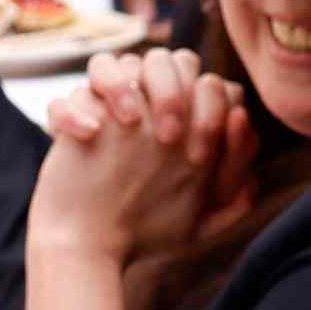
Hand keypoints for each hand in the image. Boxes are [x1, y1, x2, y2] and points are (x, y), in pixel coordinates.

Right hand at [29, 41, 228, 258]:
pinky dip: (76, 108)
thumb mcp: (206, 212)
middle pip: (169, 60)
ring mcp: (108, 109)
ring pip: (117, 62)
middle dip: (173, 91)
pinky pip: (71, 94)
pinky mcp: (70, 120)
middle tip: (168, 138)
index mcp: (185, 118)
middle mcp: (148, 106)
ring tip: (129, 122)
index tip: (199, 155)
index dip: (211, 108)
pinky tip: (89, 134)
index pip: (208, 83)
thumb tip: (240, 117)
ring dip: (124, 84)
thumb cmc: (151, 228)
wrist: (93, 249)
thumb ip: (235, 171)